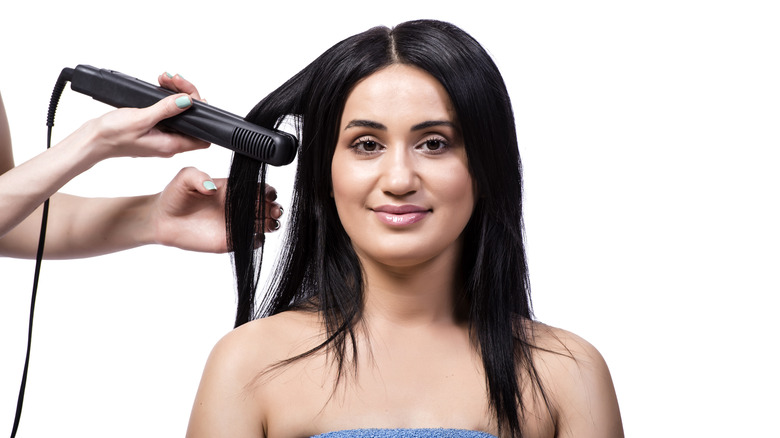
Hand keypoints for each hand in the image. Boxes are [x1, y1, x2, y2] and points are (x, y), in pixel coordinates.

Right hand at [80, 72, 209, 160]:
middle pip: (191, 120)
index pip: (202, 137)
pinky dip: (165, 100)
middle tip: (175, 80)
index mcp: (171, 145)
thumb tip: (188, 101)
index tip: (195, 98)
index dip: (204, 116)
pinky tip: (159, 88)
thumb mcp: (141, 119)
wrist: (90, 141)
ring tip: (165, 79)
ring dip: (175, 95)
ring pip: (179, 115)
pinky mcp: (152, 130)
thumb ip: (166, 109)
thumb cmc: (111, 135)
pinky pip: (166, 114)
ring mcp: (161, 137)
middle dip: (187, 97)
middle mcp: (169, 143)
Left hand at [150, 167, 282, 252]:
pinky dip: (258, 240)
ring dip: (271, 223)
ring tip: (268, 222)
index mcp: (233, 189)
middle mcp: (238, 206)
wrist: (162, 221)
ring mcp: (236, 224)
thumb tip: (210, 187)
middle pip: (268, 207)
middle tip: (273, 210)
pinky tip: (252, 236)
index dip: (268, 191)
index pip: (259, 189)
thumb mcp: (184, 178)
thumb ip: (196, 176)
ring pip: (265, 224)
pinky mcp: (230, 241)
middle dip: (275, 208)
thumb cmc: (174, 196)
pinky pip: (252, 242)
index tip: (268, 193)